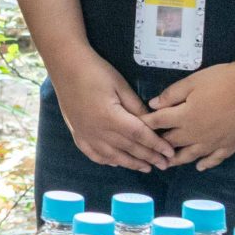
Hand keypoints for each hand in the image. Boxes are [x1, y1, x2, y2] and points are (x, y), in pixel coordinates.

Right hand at [51, 51, 174, 172]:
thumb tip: (152, 123)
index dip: (156, 146)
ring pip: (113, 156)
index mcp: (111, 118)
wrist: (65, 66)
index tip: (169, 153)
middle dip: (149, 158)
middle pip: (129, 149)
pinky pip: (94, 154)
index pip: (140, 136)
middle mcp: (98, 131)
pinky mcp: (77, 134)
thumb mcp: (120, 85)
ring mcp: (86, 135)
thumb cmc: (95, 72)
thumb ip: (136, 107)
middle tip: (164, 165)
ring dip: (131, 163)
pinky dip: (107, 161)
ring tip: (146, 168)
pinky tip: (116, 162)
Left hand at [145, 62, 234, 171]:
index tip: (135, 126)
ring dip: (177, 160)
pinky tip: (200, 166)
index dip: (146, 123)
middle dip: (158, 145)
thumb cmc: (222, 80)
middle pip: (171, 143)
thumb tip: (153, 105)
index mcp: (184, 117)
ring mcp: (213, 143)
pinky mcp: (230, 145)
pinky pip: (215, 159)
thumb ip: (171, 95)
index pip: (158, 122)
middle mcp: (196, 134)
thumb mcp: (193, 82)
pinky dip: (206, 164)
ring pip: (190, 156)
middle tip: (148, 150)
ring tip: (167, 163)